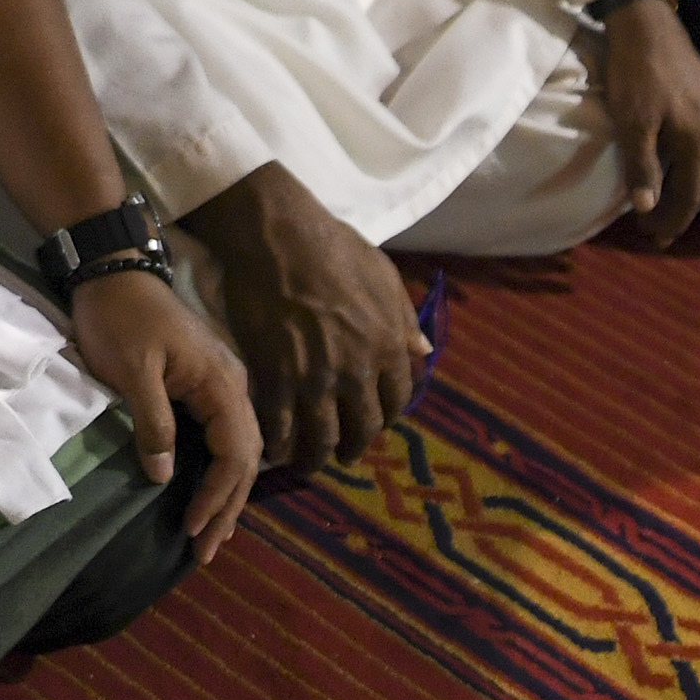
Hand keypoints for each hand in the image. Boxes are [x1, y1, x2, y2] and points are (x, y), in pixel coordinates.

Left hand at [64, 265, 256, 566]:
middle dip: (228, 507)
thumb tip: (165, 477)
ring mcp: (221, 385)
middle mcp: (232, 387)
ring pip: (237, 450)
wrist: (114, 272)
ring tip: (211, 535)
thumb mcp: (132, 371)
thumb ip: (153, 423)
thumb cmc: (121, 318)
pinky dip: (220, 472)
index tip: (191, 529)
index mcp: (221, 383)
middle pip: (244, 459)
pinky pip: (222, 437)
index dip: (217, 496)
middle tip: (206, 552)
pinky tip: (210, 493)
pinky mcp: (204, 386)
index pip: (235, 453)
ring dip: (226, 494)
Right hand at [191, 163, 424, 471]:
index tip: (374, 421)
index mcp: (388, 346)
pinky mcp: (276, 378)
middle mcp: (357, 371)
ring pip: (322, 438)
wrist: (280, 238)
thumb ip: (405, 318)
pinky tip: (275, 450)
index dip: (386, 417)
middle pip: (362, 428)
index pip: (397, 400)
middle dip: (355, 446)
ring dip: (317, 457)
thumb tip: (424, 349)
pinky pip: (281, 428)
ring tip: (309, 462)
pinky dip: (279, 446)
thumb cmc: (335, 247)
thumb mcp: (385, 276)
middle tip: (344, 452)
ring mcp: (315, 379)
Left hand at [593, 0, 699, 242]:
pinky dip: (681, 155)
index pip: (693, 194)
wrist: (645, 20)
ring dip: (678, 180)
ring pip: (698, 156)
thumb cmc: (635, 73)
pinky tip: (666, 159)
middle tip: (654, 228)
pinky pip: (697, 135)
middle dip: (676, 206)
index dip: (674, 220)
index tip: (656, 239)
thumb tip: (647, 208)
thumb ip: (642, 166)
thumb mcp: (632, 122)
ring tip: (658, 199)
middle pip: (698, 177)